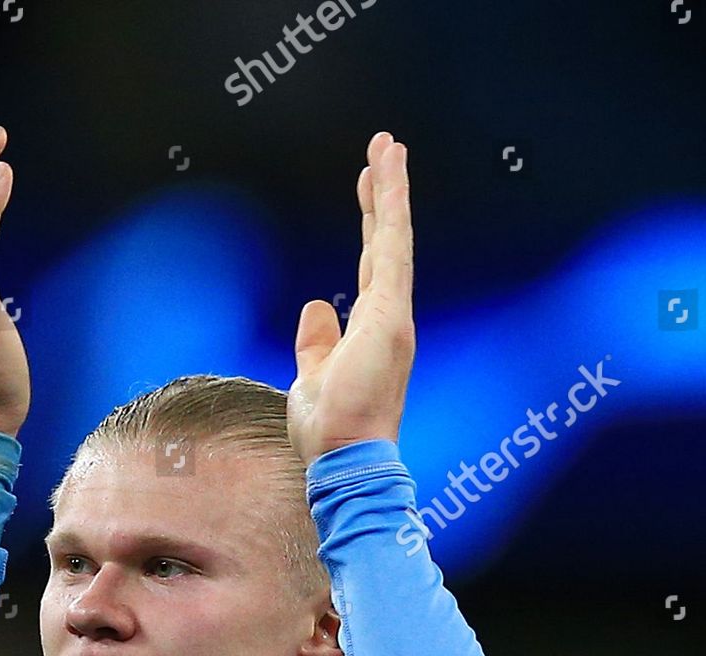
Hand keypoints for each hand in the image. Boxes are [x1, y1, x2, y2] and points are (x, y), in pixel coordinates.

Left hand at [286, 132, 414, 464]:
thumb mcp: (311, 377)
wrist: (345, 460)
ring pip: (393, 238)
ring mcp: (394, 315)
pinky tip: (388, 171)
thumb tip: (316, 307)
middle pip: (385, 246)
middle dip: (383, 197)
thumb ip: (316, 342)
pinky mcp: (391, 314)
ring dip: (391, 189)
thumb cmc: (330, 433)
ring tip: (387, 145)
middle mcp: (390, 320)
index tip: (368, 189)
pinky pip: (392, 247)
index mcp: (373, 333)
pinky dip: (391, 206)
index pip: (373, 268)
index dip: (372, 227)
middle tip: (382, 152)